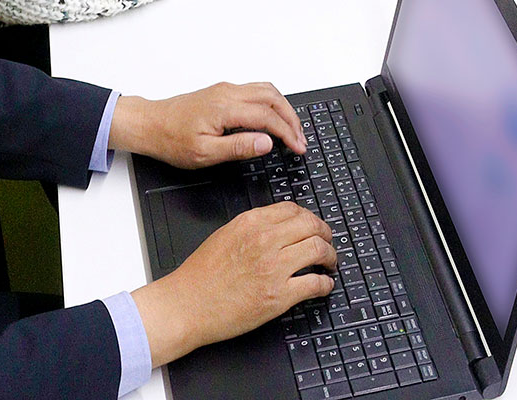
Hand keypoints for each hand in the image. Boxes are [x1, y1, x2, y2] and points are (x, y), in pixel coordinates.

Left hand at [110, 81, 307, 166]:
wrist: (149, 124)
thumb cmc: (170, 140)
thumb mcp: (204, 153)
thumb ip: (238, 147)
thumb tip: (266, 142)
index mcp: (225, 108)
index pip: (268, 116)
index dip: (288, 132)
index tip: (298, 147)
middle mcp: (228, 93)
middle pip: (273, 98)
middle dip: (292, 118)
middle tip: (300, 139)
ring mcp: (226, 90)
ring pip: (267, 90)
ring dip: (284, 108)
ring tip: (292, 129)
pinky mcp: (222, 92)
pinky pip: (256, 90)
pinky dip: (272, 102)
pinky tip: (273, 116)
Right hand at [132, 202, 335, 366]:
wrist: (186, 305)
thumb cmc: (200, 275)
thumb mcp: (226, 235)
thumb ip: (253, 227)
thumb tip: (279, 225)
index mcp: (252, 223)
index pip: (294, 210)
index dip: (310, 217)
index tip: (314, 225)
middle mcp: (266, 241)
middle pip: (312, 226)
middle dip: (326, 234)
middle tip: (328, 242)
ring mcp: (274, 269)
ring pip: (319, 250)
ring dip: (330, 256)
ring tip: (330, 263)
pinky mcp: (279, 296)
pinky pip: (315, 284)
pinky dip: (325, 284)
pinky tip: (324, 285)